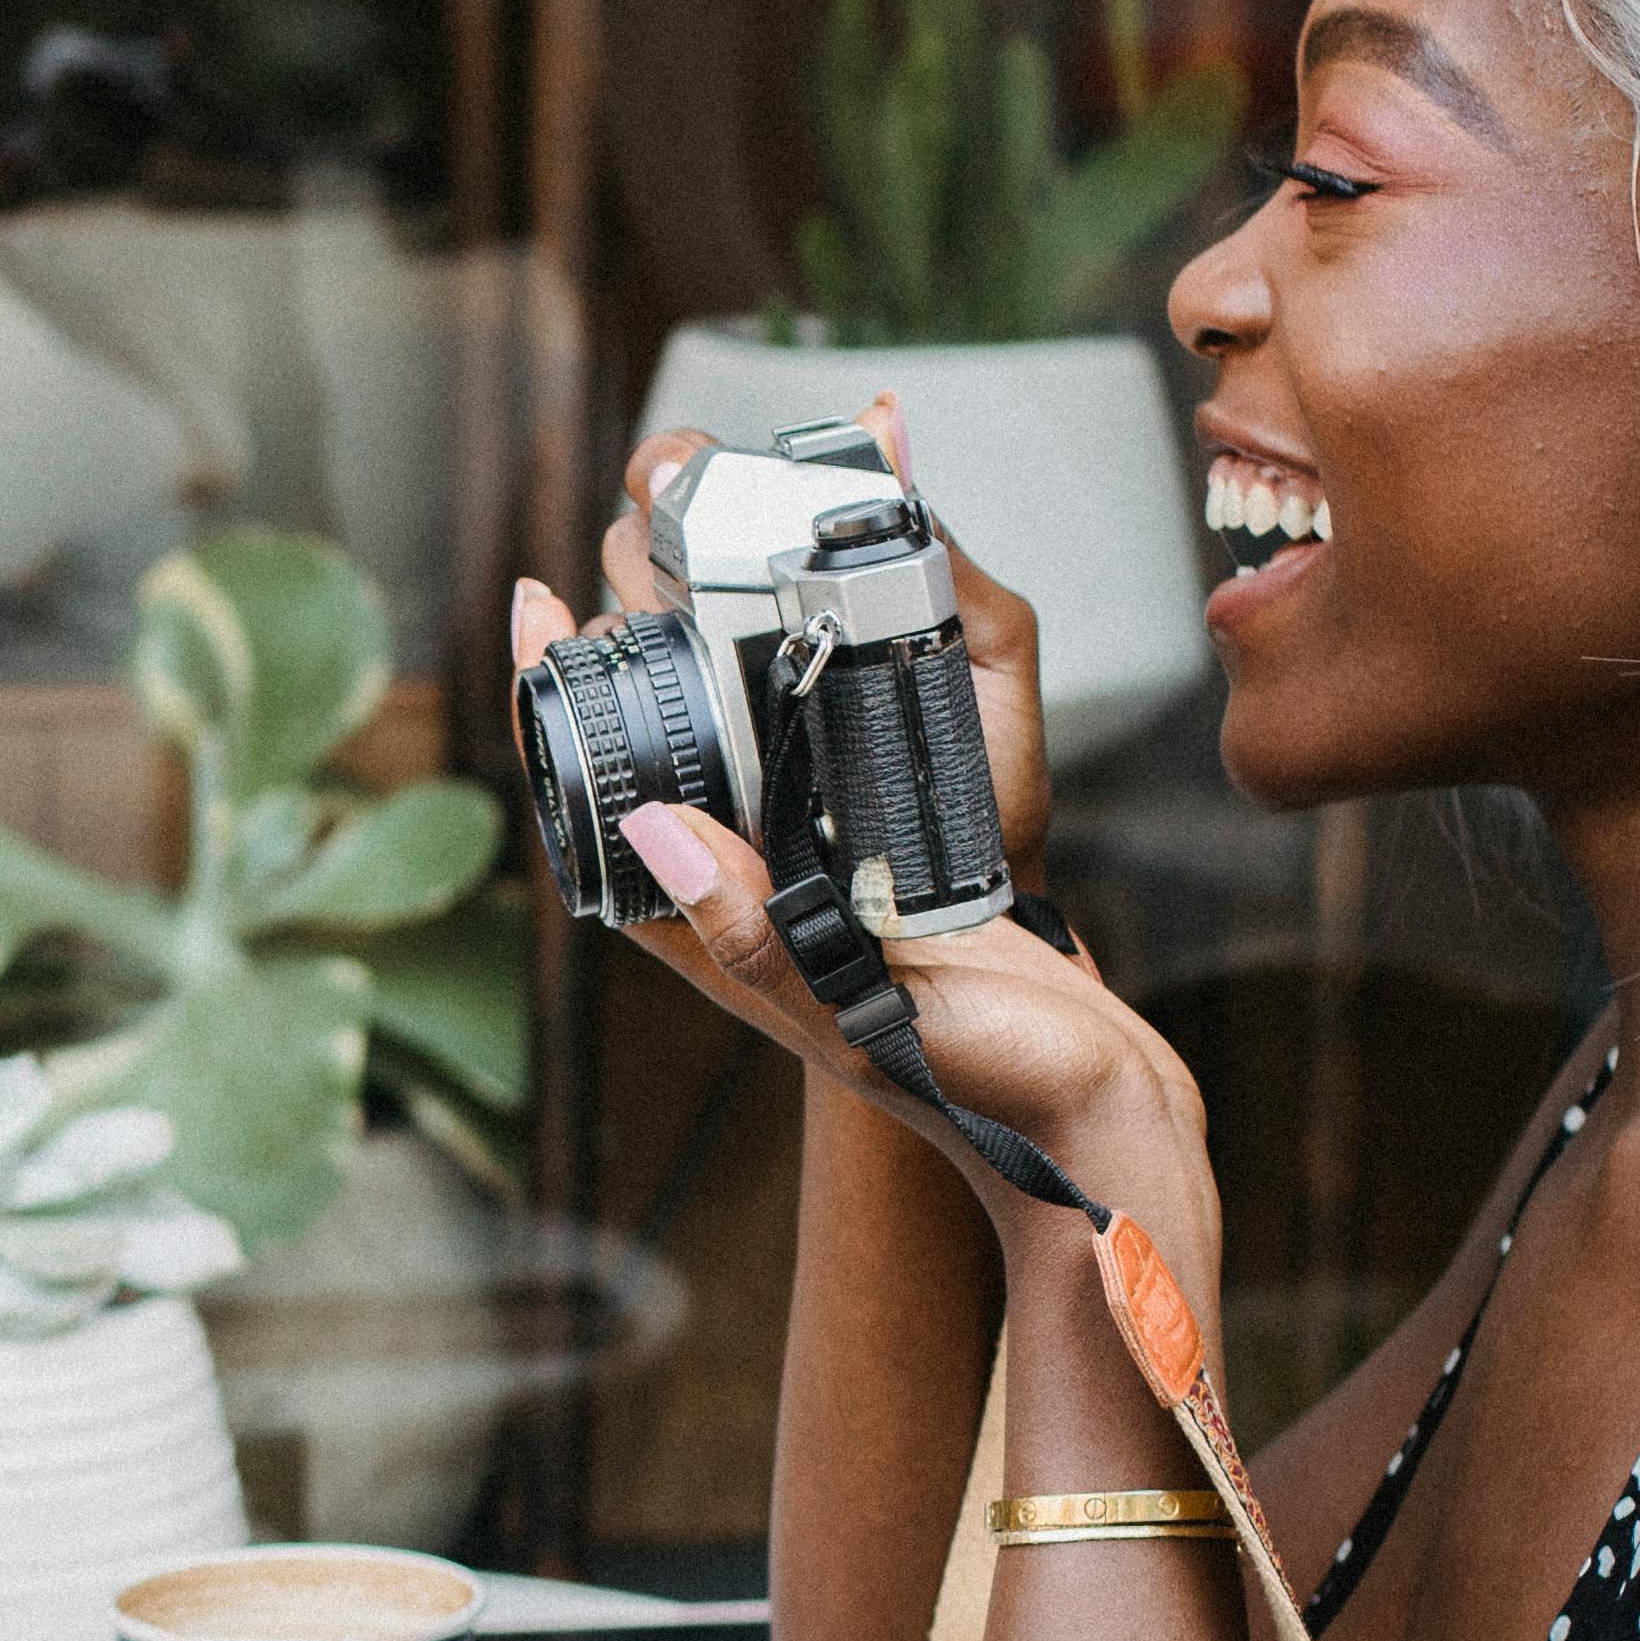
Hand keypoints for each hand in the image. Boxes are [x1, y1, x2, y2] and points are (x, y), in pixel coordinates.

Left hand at [519, 494, 1209, 1257]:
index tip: (541, 603)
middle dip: (636, 644)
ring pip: (743, 736)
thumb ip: (754, 933)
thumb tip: (654, 829)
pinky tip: (829, 603)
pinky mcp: (895, 854)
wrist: (1098, 1111)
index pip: (594, 807)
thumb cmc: (981, 1082)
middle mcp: (752, 896)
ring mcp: (822, 872)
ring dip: (722, 642)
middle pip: (658, 750)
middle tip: (635, 528)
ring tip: (710, 536)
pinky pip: (834, 743)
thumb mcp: (855, 1008)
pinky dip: (821, 668)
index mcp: (715, 935)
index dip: (553, 707)